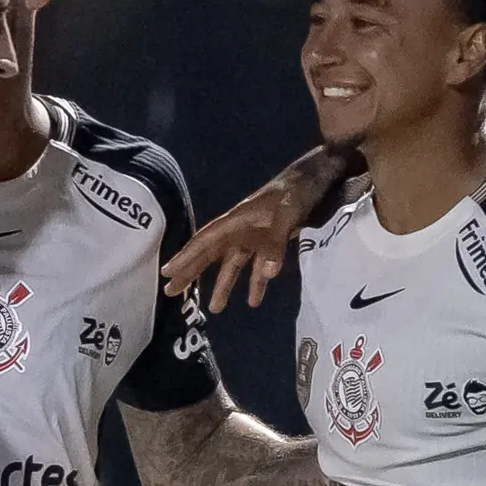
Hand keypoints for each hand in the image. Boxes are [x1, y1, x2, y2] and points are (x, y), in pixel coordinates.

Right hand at [160, 153, 337, 312]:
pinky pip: (258, 266)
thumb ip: (275, 243)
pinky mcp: (270, 242)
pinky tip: (254, 301)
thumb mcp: (286, 213)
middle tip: (172, 293)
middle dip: (192, 273)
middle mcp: (240, 230)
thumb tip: (267, 273)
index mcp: (236, 221)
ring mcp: (254, 236)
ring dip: (224, 285)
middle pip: (211, 254)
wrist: (318, 177)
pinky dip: (256, 282)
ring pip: (233, 264)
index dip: (186, 257)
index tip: (168, 273)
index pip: (205, 241)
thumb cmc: (297, 190)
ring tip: (215, 309)